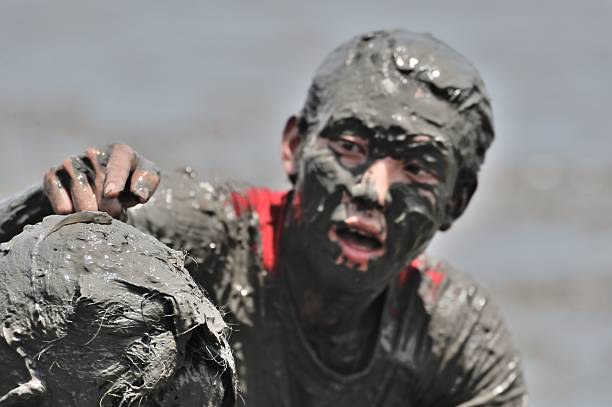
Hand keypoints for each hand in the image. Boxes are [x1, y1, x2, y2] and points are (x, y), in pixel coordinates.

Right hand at [43, 143, 159, 218]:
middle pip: (99, 185)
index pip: (118, 166)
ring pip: (79, 193)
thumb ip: (147, 183)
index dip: (114, 180)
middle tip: (115, 215)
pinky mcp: (52, 175)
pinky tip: (74, 212)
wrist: (103, 185)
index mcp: (119, 151)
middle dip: (109, 206)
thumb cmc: (131, 181)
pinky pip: (58, 197)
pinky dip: (66, 209)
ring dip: (89, 211)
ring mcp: (71, 162)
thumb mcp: (146, 178)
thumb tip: (140, 195)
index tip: (112, 194)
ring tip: (98, 215)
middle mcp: (92, 153)